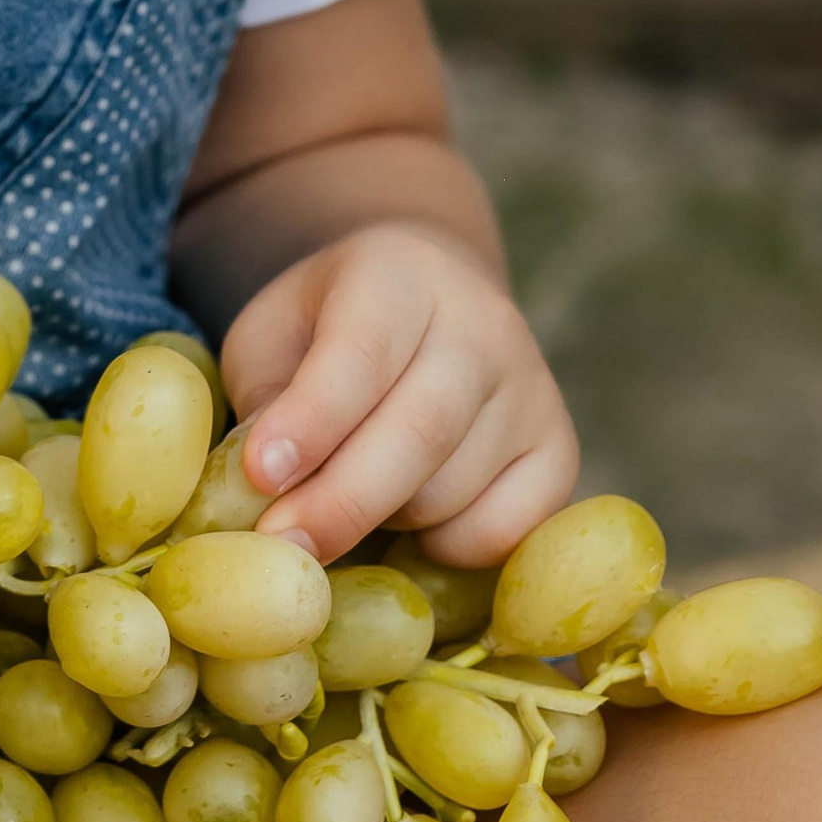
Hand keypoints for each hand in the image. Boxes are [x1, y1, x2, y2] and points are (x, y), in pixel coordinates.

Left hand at [220, 221, 579, 571]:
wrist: (427, 303)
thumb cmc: (330, 328)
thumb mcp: (274, 335)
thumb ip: (266, 399)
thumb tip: (266, 487)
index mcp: (398, 274)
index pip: (360, 353)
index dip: (311, 421)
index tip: (261, 475)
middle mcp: (482, 323)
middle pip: (419, 430)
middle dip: (341, 501)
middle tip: (283, 545)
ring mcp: (532, 388)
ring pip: (455, 489)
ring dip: (385, 522)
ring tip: (341, 505)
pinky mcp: (560, 451)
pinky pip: (506, 530)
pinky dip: (448, 548)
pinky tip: (413, 523)